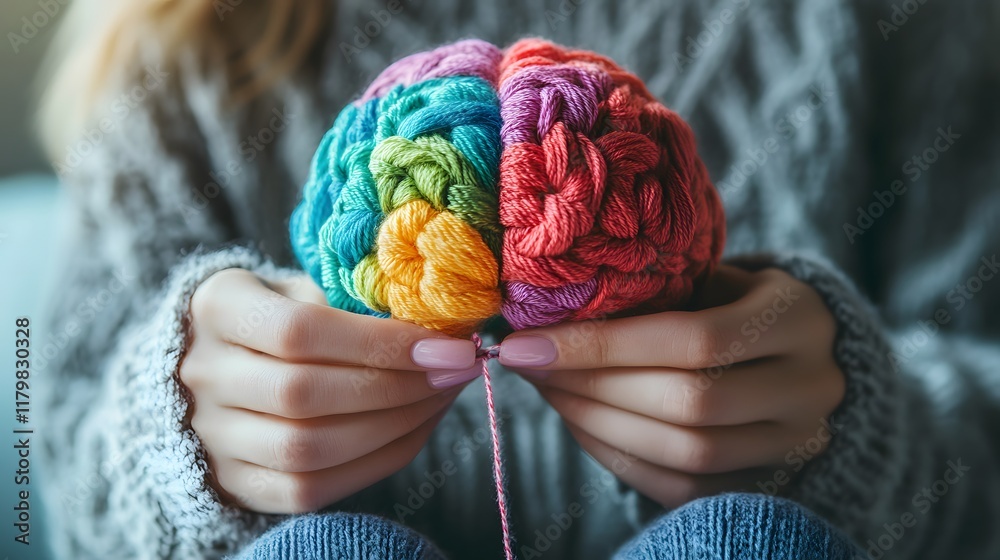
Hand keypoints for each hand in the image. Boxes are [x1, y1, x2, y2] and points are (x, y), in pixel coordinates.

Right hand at [180, 269, 480, 513]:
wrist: (212, 367)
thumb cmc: (277, 313)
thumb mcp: (302, 286)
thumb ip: (353, 302)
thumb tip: (436, 330)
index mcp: (217, 308)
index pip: (298, 332)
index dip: (379, 342)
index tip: (444, 344)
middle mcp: (202, 375)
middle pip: (304, 395)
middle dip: (396, 386)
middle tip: (454, 371)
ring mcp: (212, 436)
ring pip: (308, 449)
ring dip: (394, 426)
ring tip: (441, 397)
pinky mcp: (236, 482)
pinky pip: (311, 488)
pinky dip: (376, 461)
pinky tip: (416, 428)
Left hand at [499, 265, 844, 506]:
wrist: (802, 352)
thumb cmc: (733, 299)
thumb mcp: (708, 277)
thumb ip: (653, 292)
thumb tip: (549, 313)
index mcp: (798, 316)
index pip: (693, 339)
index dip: (603, 345)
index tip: (528, 343)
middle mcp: (810, 385)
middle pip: (690, 402)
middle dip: (595, 386)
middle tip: (533, 368)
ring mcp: (796, 441)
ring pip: (689, 453)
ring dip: (601, 425)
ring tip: (551, 392)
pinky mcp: (767, 481)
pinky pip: (683, 486)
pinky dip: (621, 458)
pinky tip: (581, 424)